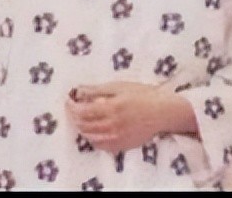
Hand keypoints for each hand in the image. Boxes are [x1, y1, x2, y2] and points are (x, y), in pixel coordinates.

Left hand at [64, 81, 193, 154]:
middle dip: (75, 117)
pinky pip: (100, 146)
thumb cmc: (143, 95)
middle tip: (74, 109)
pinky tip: (94, 132)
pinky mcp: (121, 145)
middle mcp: (112, 125)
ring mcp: (116, 138)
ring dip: (82, 128)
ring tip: (82, 120)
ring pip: (90, 136)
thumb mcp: (121, 87)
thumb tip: (79, 90)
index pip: (82, 111)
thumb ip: (98, 90)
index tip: (68, 101)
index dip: (72, 107)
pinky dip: (92, 139)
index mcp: (111, 108)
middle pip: (84, 125)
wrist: (162, 112)